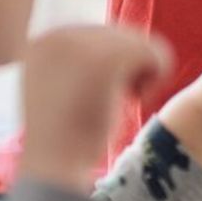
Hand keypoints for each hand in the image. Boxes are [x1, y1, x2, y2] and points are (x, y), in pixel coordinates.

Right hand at [18, 25, 174, 193]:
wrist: (52, 167)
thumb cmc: (62, 138)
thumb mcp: (59, 88)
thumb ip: (77, 61)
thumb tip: (118, 35)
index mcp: (44, 39)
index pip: (98, 34)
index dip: (110, 66)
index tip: (93, 96)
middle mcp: (59, 33)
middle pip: (120, 33)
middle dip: (126, 68)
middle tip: (108, 101)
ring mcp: (81, 44)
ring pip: (139, 40)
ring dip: (141, 72)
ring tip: (123, 98)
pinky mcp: (107, 59)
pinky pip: (155, 52)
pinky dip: (156, 76)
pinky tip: (136, 98)